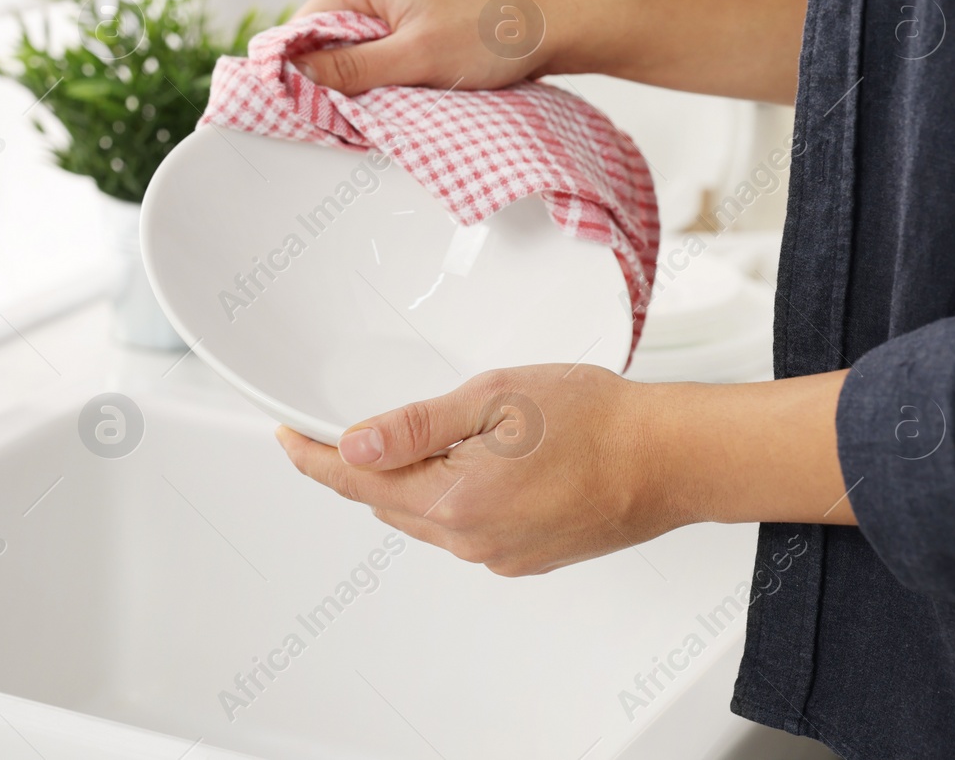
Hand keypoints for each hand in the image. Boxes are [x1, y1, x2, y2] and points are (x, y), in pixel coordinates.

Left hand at [275, 364, 853, 576]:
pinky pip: (464, 528)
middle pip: (388, 504)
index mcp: (453, 502)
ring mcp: (499, 555)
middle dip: (359, 468)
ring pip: (426, 517)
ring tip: (415, 438)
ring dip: (407, 482)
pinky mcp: (526, 556)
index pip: (358, 484)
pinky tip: (470, 465)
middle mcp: (470, 541)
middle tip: (337, 428)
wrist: (668, 458)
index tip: (286, 438)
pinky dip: (449, 497)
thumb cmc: (594, 421)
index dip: (314, 459)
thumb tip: (352, 445)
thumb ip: (415, 426)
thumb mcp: (492, 399)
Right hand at [291, 0, 553, 94]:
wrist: (552, 23)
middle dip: (329, 85)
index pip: (295, 34)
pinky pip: (372, 59)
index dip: (297, 77)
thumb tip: (296, 77)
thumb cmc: (493, 29)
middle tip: (353, 119)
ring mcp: (384, 6)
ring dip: (357, 88)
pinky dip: (379, 83)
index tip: (313, 114)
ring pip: (345, 58)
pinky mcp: (404, 24)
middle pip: (316, 48)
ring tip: (384, 105)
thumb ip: (352, 68)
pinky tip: (398, 97)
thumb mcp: (416, 56)